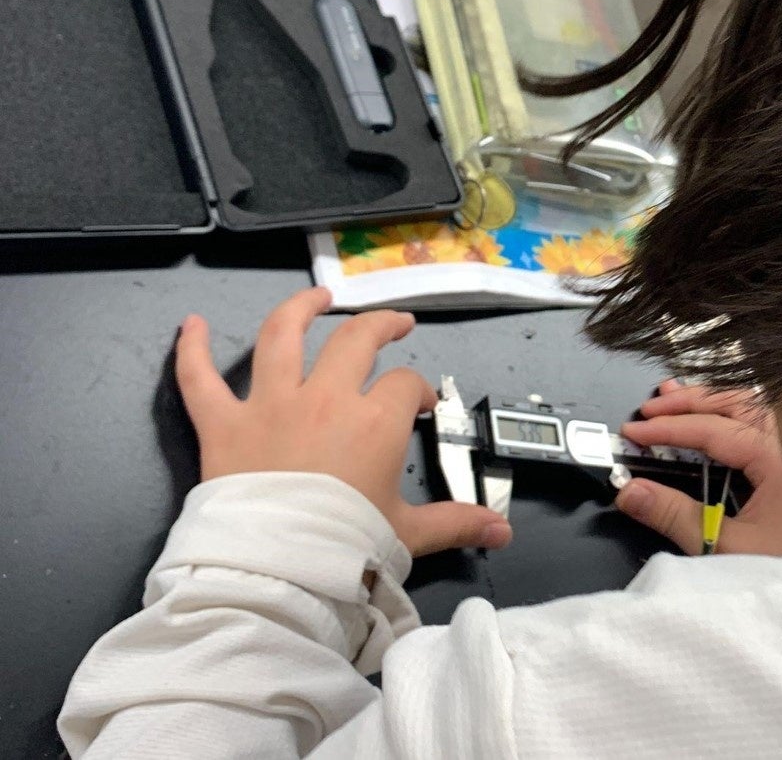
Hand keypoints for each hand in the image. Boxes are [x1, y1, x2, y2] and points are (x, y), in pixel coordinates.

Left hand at [173, 289, 510, 557]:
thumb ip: (457, 523)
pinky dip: (192, 348)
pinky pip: (199, 378)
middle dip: (380, 326)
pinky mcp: (221, 424)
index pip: (403, 385)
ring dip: (300, 308)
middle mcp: (324, 398)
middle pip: (354, 340)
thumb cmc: (344, 547)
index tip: (418, 408)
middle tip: (394, 324)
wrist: (274, 570)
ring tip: (317, 296)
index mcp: (374, 421)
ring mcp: (269, 405)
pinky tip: (191, 324)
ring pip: (282, 337)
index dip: (416, 391)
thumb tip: (505, 532)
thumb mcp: (408, 534)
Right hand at [612, 382, 781, 555]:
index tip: (636, 431)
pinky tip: (708, 416)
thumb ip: (678, 518)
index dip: (671, 427)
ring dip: (709, 401)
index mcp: (777, 463)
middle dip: (689, 402)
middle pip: (737, 404)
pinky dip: (726, 413)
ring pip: (749, 408)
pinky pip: (756, 423)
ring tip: (672, 398)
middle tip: (650, 409)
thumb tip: (633, 491)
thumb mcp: (728, 548)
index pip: (716, 430)